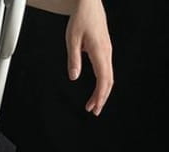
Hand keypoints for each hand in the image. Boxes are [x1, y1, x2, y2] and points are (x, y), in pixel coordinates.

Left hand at [65, 0, 112, 114]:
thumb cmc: (80, 19)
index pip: (103, 78)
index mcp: (100, 51)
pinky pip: (106, 70)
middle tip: (94, 112)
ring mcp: (107, 51)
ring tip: (93, 105)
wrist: (88, 4)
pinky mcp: (104, 51)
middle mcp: (106, 52)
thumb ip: (73, 59)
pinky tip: (96, 90)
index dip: (100, 95)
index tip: (94, 107)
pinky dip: (102, 83)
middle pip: (108, 80)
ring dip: (102, 92)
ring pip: (108, 76)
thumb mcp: (72, 40)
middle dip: (102, 98)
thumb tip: (74, 77)